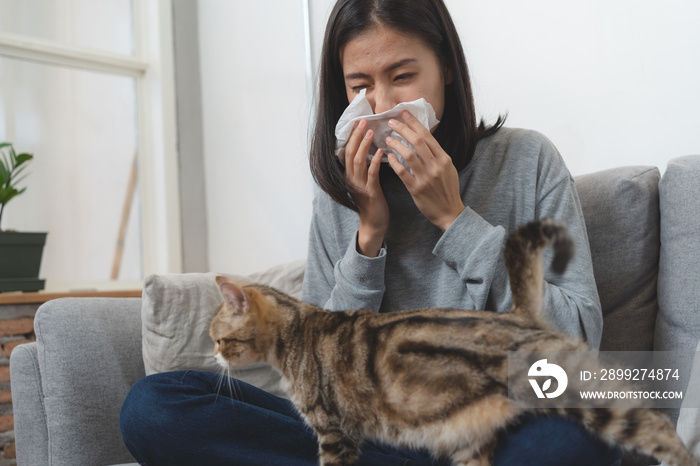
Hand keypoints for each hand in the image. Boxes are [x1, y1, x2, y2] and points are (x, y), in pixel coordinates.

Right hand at [342, 119, 388, 256]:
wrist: (374, 223)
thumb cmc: (373, 201)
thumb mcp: (366, 182)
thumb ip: (365, 167)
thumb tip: (371, 148)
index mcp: (350, 175)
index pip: (348, 151)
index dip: (352, 136)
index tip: (358, 121)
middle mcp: (351, 179)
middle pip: (350, 153)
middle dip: (356, 136)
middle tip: (363, 121)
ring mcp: (359, 186)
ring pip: (358, 161)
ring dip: (364, 145)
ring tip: (371, 132)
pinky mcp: (370, 192)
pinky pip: (371, 174)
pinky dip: (375, 162)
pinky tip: (382, 152)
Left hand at [385, 111, 464, 230]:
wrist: (450, 212)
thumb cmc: (447, 190)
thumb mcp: (448, 169)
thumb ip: (437, 155)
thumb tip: (425, 140)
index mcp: (444, 159)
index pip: (427, 136)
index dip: (415, 123)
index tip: (405, 113)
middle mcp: (436, 166)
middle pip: (417, 141)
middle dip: (403, 129)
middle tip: (392, 122)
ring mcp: (426, 177)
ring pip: (408, 155)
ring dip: (396, 144)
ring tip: (388, 139)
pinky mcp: (416, 189)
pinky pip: (402, 172)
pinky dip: (394, 163)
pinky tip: (388, 157)